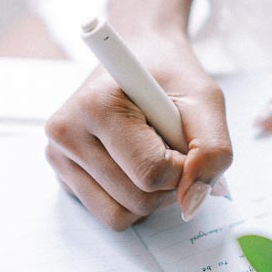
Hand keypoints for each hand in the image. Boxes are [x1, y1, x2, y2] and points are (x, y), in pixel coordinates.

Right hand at [45, 0, 231, 229]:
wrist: (140, 56)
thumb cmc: (171, 75)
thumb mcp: (206, 99)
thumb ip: (213, 150)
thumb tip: (192, 203)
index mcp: (96, 105)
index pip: (151, 173)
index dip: (184, 166)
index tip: (186, 138)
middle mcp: (66, 132)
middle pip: (137, 200)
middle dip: (170, 182)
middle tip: (171, 143)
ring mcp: (59, 157)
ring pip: (121, 215)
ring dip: (153, 195)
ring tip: (154, 152)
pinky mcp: (62, 175)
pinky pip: (109, 213)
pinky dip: (134, 198)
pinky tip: (136, 162)